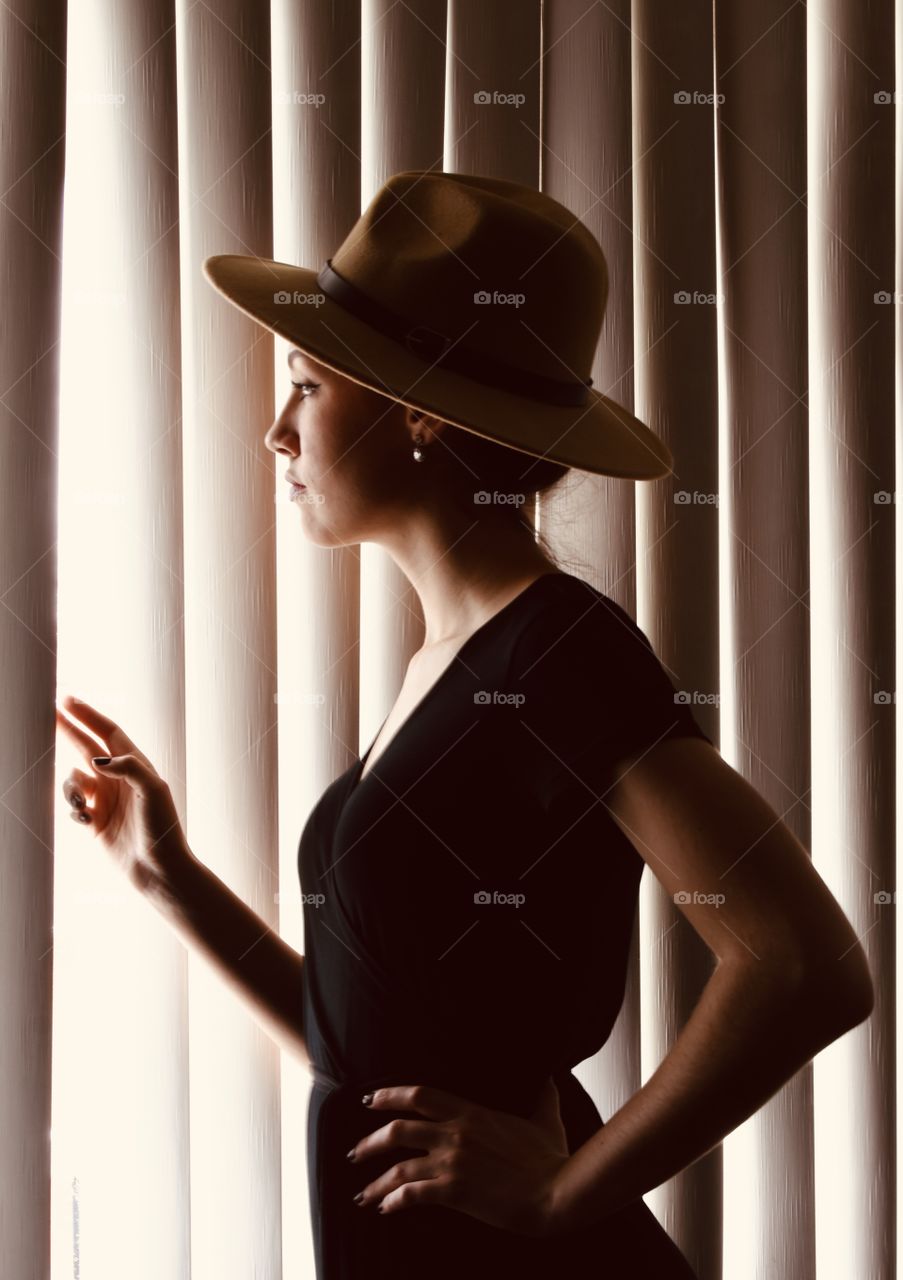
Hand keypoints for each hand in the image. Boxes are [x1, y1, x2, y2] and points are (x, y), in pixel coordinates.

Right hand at [56, 694, 189, 892]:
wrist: (159, 868)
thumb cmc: (162, 827)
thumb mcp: (153, 790)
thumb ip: (128, 767)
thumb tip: (96, 758)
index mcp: (135, 766)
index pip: (108, 732)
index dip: (88, 715)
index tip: (67, 701)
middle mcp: (118, 779)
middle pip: (86, 747)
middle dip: (68, 732)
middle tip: (48, 715)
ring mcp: (106, 799)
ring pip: (74, 780)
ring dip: (70, 787)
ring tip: (81, 803)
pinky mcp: (95, 821)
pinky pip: (73, 806)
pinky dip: (73, 810)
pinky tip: (86, 821)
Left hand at [347, 1077, 572, 1237]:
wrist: (555, 1192)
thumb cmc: (551, 1157)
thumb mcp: (545, 1118)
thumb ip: (542, 1096)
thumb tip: (549, 1077)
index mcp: (471, 1113)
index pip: (420, 1095)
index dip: (390, 1095)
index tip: (369, 1099)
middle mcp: (455, 1134)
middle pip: (398, 1130)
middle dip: (370, 1141)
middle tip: (354, 1152)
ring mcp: (453, 1163)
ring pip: (399, 1168)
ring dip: (376, 1182)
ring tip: (363, 1194)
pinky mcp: (455, 1193)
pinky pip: (413, 1196)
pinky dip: (394, 1202)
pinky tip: (385, 1209)